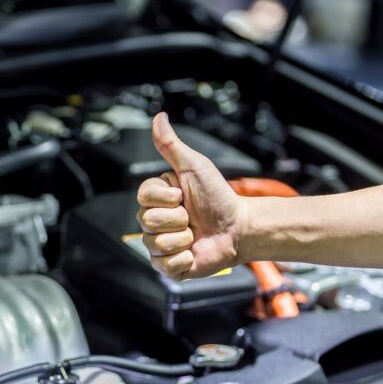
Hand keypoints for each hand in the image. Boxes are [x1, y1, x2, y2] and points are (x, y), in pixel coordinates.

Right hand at [136, 112, 248, 279]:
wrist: (239, 227)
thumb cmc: (218, 196)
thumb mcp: (194, 167)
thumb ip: (171, 145)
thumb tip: (159, 117)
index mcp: (157, 199)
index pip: (143, 197)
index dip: (166, 197)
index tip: (183, 195)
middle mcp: (154, 222)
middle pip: (147, 221)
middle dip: (177, 218)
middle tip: (192, 216)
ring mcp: (160, 245)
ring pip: (155, 243)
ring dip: (183, 238)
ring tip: (195, 234)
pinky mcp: (170, 266)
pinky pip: (164, 265)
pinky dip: (183, 258)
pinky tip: (194, 251)